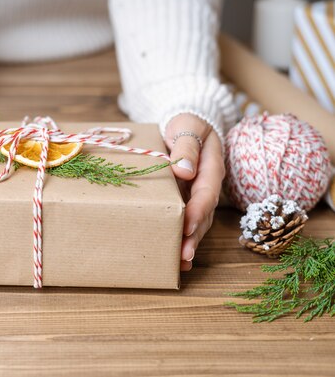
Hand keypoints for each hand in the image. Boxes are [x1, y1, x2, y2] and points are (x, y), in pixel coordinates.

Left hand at [164, 113, 223, 271]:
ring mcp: (198, 194)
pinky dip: (183, 237)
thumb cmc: (186, 123)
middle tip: (183, 256)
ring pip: (198, 222)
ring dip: (190, 242)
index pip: (206, 193)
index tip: (185, 226)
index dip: (197, 211)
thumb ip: (187, 146)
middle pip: (204, 214)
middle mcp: (208, 184)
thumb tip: (184, 170)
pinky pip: (187, 220)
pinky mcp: (187, 199)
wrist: (185, 122)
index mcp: (211, 167)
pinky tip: (175, 258)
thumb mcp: (187, 126)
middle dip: (194, 236)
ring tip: (179, 263)